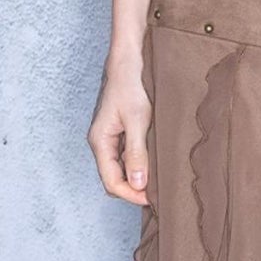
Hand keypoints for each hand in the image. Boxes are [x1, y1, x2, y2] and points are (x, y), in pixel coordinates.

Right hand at [89, 58, 152, 204]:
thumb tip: (137, 183)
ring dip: (138, 176)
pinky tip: (155, 161)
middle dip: (134, 189)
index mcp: (100, 141)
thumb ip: (136, 153)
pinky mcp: (119, 132)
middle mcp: (101, 143)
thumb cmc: (131, 85)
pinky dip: (140, 163)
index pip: (111, 182)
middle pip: (114, 178)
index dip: (131, 194)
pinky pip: (127, 156)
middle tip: (158, 193)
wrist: (130, 61)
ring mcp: (110, 138)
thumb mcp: (138, 120)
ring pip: (121, 168)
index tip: (152, 198)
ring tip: (159, 179)